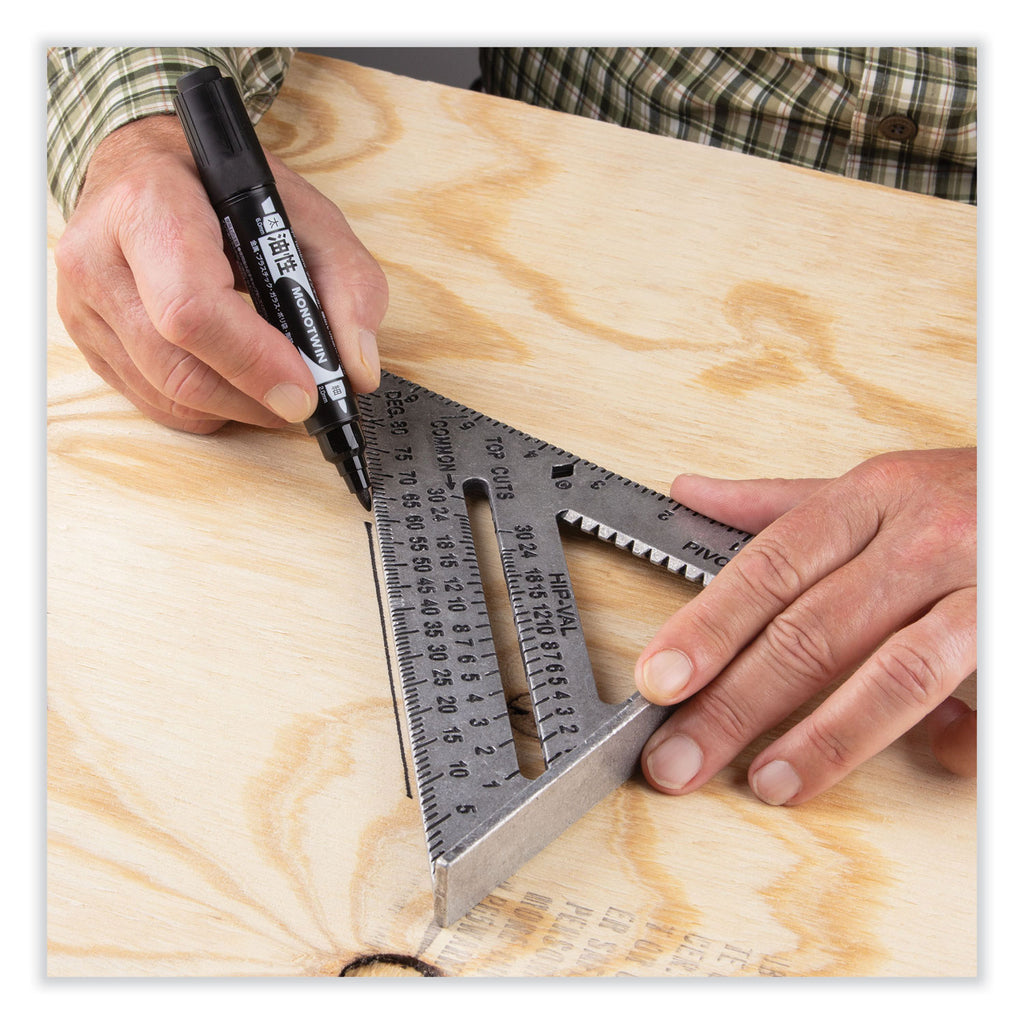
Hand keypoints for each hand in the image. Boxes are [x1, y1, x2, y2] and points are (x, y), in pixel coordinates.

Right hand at [54, 115, 387, 432]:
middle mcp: (99, 256)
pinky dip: (205, 408)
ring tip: (274, 389)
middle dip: (253, 397)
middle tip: (302, 400)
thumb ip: (348, 285)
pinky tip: (234, 383)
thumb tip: (356, 368)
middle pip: (177, 366)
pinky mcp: (87, 339)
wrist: (146, 168)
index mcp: (149, 205)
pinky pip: (151, 402)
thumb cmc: (223, 188)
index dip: (253, 360)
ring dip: (235, 408)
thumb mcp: (306, 214)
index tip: (303, 389)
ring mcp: (82, 303)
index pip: (192, 308)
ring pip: (166, 395)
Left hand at [635, 447, 976, 804]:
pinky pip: (987, 702)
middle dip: (735, 703)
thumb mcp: (876, 484)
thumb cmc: (970, 494)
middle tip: (676, 757)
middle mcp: (921, 540)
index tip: (657, 679)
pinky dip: (959, 742)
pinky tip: (933, 763)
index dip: (708, 627)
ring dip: (825, 737)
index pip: (768, 568)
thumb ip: (778, 502)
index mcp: (869, 499)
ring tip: (767, 783)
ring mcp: (982, 589)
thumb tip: (691, 495)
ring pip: (895, 673)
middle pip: (811, 630)